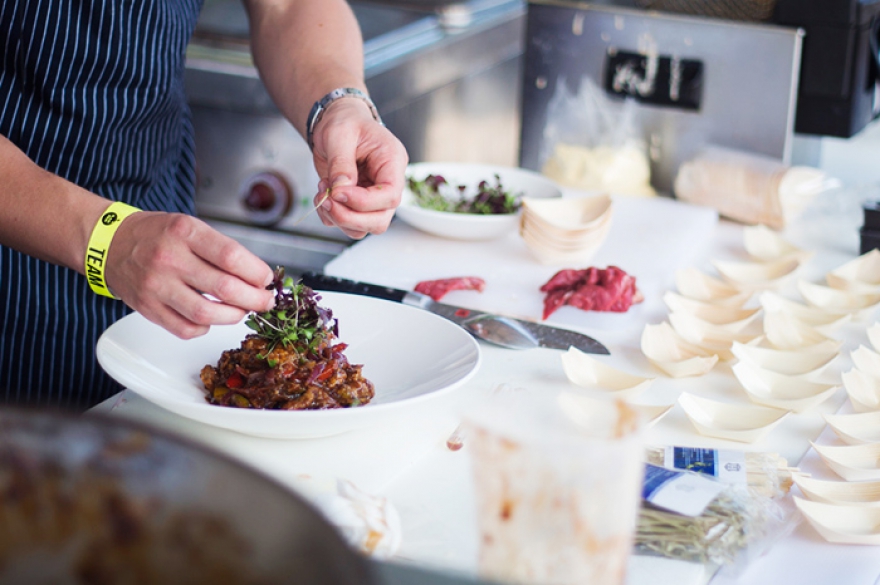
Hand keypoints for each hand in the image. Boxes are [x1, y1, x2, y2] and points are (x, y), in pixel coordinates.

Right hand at [104, 212, 274, 338]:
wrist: (110, 243)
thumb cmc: (156, 234)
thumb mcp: (189, 226)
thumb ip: (221, 249)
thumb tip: (257, 277)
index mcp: (184, 232)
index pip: (231, 257)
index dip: (257, 273)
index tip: (267, 279)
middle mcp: (169, 259)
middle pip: (224, 288)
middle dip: (255, 299)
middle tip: (265, 301)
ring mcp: (156, 286)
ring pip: (207, 314)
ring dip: (233, 316)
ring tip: (241, 310)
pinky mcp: (148, 308)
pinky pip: (186, 329)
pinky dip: (206, 327)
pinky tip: (211, 317)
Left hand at [310, 98, 407, 238]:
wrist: (336, 122)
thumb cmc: (344, 122)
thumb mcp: (340, 134)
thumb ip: (341, 163)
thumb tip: (341, 189)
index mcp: (392, 162)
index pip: (390, 195)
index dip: (363, 201)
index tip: (338, 192)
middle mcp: (387, 184)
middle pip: (380, 219)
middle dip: (349, 217)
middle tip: (327, 200)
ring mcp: (373, 197)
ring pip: (364, 227)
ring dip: (339, 218)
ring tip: (323, 193)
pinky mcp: (357, 203)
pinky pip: (348, 224)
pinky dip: (331, 217)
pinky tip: (323, 195)